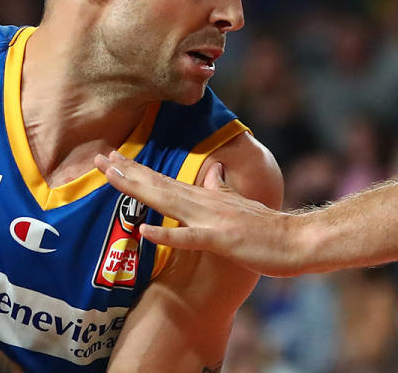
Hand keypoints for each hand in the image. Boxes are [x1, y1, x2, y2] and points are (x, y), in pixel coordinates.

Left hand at [95, 151, 302, 276]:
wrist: (299, 240)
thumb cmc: (267, 228)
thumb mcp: (239, 204)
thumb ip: (222, 188)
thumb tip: (213, 171)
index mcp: (205, 196)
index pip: (163, 180)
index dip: (136, 169)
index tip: (112, 158)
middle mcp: (203, 203)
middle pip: (157, 185)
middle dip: (126, 172)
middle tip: (98, 158)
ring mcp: (211, 220)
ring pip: (167, 202)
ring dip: (138, 189)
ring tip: (112, 178)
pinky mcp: (221, 239)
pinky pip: (190, 237)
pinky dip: (167, 233)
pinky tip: (144, 229)